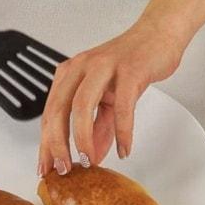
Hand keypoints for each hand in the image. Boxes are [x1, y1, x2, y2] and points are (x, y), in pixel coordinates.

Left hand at [37, 20, 187, 176]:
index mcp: (70, 73)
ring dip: (82, 138)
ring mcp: (105, 68)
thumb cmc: (132, 63)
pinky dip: (122, 132)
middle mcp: (82, 67)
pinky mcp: (129, 71)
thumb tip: (92, 156)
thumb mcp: (109, 97)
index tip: (46, 168)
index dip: (46, 143)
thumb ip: (99, 126)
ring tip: (89, 161)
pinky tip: (124, 149)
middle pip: (58, 109)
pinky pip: (122, 106)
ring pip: (82, 106)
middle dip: (57, 143)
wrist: (159, 35)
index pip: (50, 112)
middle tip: (63, 169)